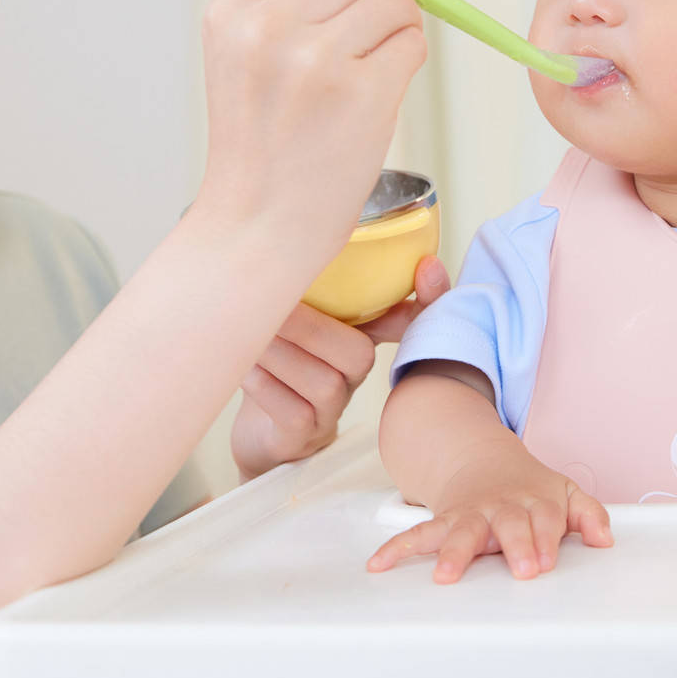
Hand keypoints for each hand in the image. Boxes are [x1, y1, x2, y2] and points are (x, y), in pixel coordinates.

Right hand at [194, 0, 426, 272]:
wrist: (257, 227)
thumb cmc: (261, 146)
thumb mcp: (243, 57)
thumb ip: (287, 0)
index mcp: (233, 9)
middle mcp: (269, 26)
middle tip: (371, 41)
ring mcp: (317, 60)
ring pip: (396, 4)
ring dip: (399, 31)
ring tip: (370, 72)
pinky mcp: (363, 95)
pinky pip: (412, 45)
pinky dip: (408, 62)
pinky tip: (379, 94)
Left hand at [231, 256, 449, 480]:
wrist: (258, 430)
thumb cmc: (277, 362)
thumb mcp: (294, 319)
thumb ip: (304, 287)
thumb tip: (288, 238)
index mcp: (359, 337)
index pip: (409, 319)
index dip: (429, 296)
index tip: (427, 266)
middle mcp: (354, 376)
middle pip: (359, 354)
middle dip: (311, 328)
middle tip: (269, 309)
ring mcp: (332, 411)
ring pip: (324, 384)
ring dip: (281, 356)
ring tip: (251, 339)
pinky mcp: (304, 438)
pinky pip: (296, 414)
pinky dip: (267, 388)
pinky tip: (247, 370)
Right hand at [366, 441, 612, 583]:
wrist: (482, 459)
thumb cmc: (528, 488)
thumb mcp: (564, 493)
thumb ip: (589, 514)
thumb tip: (605, 539)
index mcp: (534, 500)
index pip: (545, 518)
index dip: (546, 538)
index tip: (546, 559)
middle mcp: (501, 506)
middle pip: (509, 523)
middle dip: (515, 545)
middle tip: (521, 568)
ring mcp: (470, 513)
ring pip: (462, 530)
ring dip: (453, 552)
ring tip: (444, 574)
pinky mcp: (444, 521)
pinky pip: (418, 533)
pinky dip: (397, 548)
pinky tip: (380, 564)